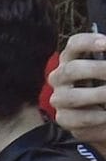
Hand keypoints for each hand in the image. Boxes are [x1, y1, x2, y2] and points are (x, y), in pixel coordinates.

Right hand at [49, 32, 105, 148]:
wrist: (103, 113)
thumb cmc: (104, 83)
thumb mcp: (105, 71)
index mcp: (72, 58)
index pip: (75, 45)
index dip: (89, 42)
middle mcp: (60, 77)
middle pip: (71, 70)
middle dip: (98, 70)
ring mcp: (59, 98)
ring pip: (71, 97)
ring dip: (98, 95)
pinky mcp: (63, 118)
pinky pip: (77, 118)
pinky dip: (97, 116)